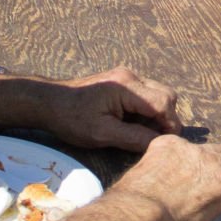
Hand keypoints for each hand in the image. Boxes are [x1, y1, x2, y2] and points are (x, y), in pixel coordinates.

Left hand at [34, 66, 178, 150]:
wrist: (49, 102)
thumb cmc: (71, 118)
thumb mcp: (102, 134)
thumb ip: (133, 138)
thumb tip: (159, 143)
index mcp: (127, 87)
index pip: (164, 103)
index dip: (170, 125)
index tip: (165, 144)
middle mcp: (130, 76)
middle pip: (166, 96)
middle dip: (166, 119)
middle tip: (154, 140)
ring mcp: (127, 77)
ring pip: (158, 94)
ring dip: (156, 115)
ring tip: (141, 133)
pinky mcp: (123, 82)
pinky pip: (146, 94)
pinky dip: (146, 111)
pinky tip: (132, 125)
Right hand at [115, 135, 220, 220]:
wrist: (140, 211)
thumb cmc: (133, 204)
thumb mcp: (145, 176)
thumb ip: (162, 178)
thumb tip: (172, 197)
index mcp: (170, 144)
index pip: (192, 150)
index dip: (199, 166)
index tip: (198, 182)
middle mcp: (193, 149)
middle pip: (220, 149)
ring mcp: (212, 164)